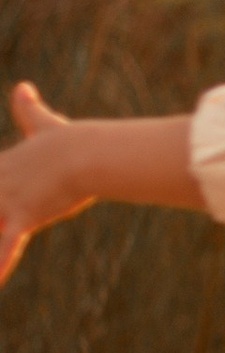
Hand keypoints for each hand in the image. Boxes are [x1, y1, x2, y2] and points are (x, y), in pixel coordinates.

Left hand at [0, 85, 97, 288]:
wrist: (88, 153)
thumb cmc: (71, 139)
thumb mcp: (44, 124)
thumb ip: (28, 108)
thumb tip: (22, 86)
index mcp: (3, 165)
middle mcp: (0, 182)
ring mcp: (8, 200)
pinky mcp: (23, 217)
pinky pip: (6, 246)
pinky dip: (0, 266)